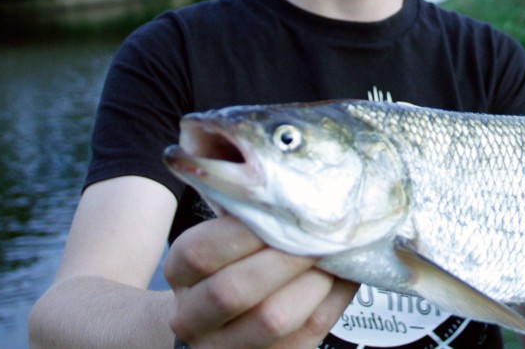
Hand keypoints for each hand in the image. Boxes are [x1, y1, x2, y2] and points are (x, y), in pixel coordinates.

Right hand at [163, 215, 355, 347]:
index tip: (286, 208)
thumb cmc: (232, 261)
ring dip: (314, 280)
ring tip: (336, 251)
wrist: (222, 319)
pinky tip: (345, 273)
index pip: (202, 252)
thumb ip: (248, 214)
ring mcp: (225, 347)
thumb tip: (299, 191)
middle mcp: (192, 317)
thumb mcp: (223, 234)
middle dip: (286, 257)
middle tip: (321, 231)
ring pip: (273, 318)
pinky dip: (334, 298)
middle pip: (234, 290)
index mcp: (179, 273)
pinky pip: (307, 332)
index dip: (246, 231)